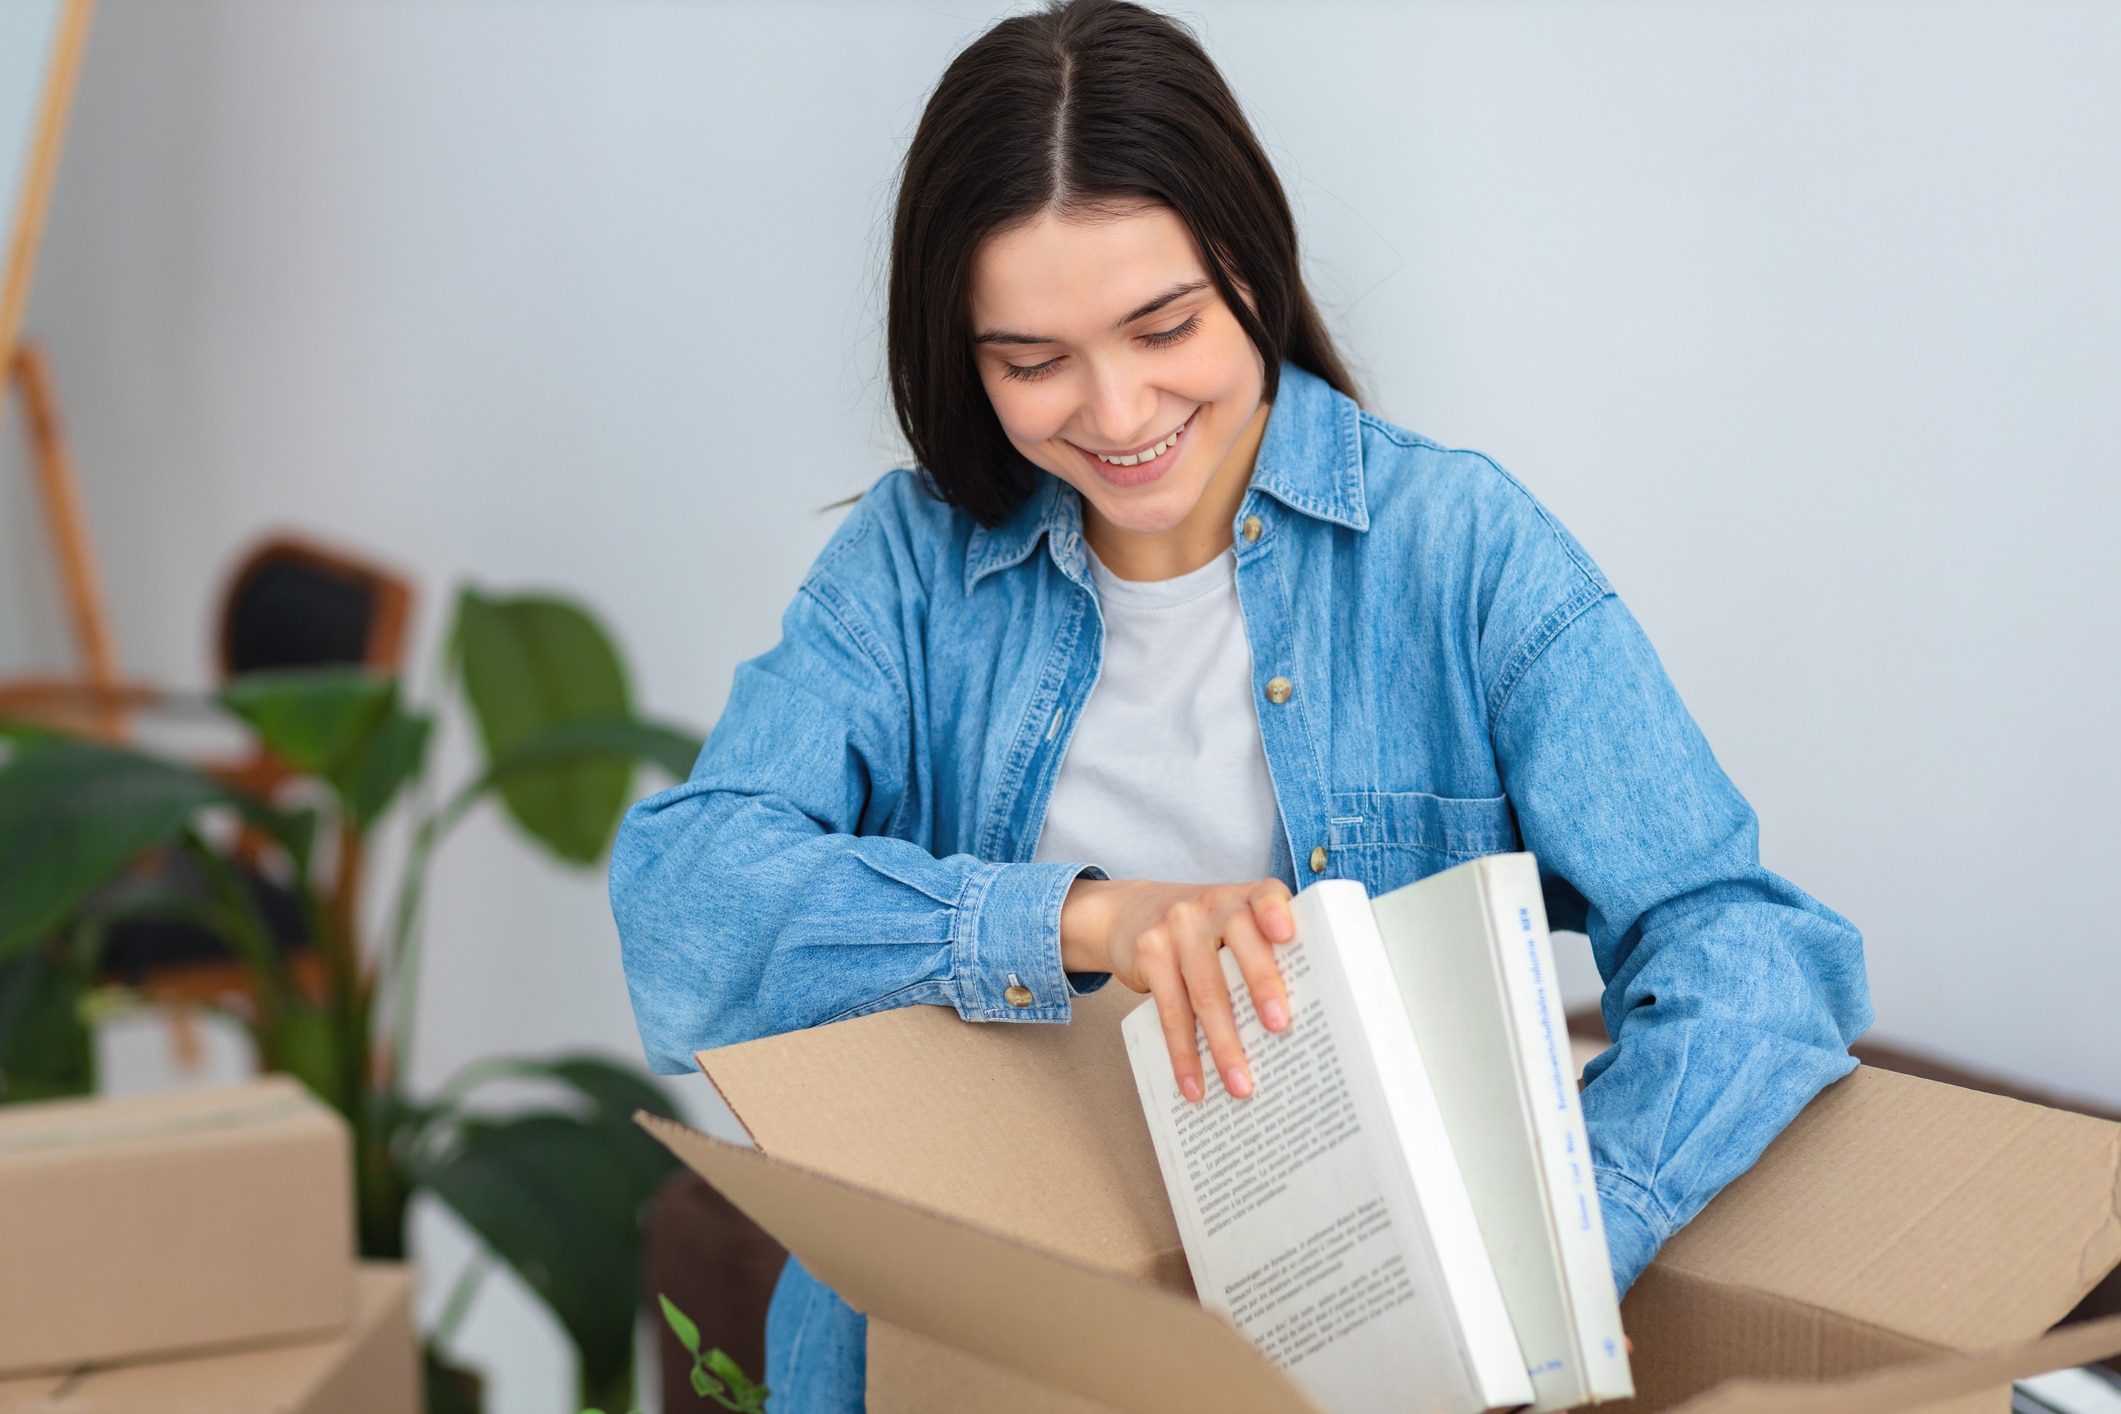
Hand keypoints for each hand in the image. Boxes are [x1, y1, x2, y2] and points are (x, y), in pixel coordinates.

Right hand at [1059, 877, 1295, 1102]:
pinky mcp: (1149, 954)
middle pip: (1241, 944)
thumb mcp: (1229, 923)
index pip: (1266, 895)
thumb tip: (1303, 1027)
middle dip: (1263, 987)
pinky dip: (1184, 1054)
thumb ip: (1261, 952)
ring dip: (1225, 1044)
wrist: (1127, 912)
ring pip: (1206, 990)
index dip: (1276, 912)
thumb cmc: (1201, 931)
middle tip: (1280, 1027)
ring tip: (1241, 1085)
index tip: (1286, 935)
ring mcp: (1177, 927)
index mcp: (1244, 898)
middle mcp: (1212, 905)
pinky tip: (1194, 1084)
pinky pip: (1170, 1011)